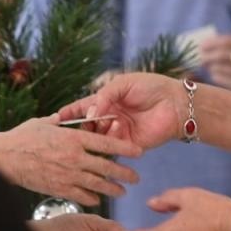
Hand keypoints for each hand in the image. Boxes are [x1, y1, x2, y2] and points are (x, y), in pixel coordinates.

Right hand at [0, 116, 141, 206]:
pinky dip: (91, 198)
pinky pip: (81, 195)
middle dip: (124, 172)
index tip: (138, 151)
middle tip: (136, 177)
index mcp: (73, 138)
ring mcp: (68, 175)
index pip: (106, 142)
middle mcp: (75, 157)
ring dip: (112, 188)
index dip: (124, 147)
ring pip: (98, 184)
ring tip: (122, 192)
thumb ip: (56, 122)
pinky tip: (98, 200)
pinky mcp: (59, 189)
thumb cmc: (21, 138)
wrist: (5, 158)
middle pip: (107, 166)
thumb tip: (60, 117)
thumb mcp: (42, 124)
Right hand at [56, 72, 183, 151]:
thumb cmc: (151, 87)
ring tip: (106, 123)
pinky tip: (117, 130)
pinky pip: (113, 147)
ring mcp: (118, 132)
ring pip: (98, 138)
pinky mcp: (129, 144)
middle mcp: (110, 117)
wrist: (176, 103)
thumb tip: (90, 114)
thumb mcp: (123, 84)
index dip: (69, 113)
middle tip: (83, 124)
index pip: (82, 108)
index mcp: (106, 100)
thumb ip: (104, 96)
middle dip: (83, 126)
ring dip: (98, 133)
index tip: (55, 119)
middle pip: (87, 126)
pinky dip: (111, 141)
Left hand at [198, 34, 230, 97]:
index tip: (201, 44)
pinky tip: (214, 75)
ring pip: (223, 68)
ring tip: (205, 65)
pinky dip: (216, 76)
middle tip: (199, 57)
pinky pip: (225, 80)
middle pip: (225, 54)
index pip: (229, 41)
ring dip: (210, 66)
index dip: (213, 42)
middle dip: (209, 54)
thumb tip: (204, 43)